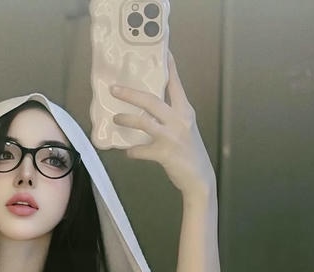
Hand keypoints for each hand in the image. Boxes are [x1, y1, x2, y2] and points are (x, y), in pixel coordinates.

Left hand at [110, 52, 214, 196]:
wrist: (199, 178)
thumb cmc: (189, 152)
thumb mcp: (184, 128)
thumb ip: (170, 117)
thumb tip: (146, 110)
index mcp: (185, 111)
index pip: (175, 84)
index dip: (169, 68)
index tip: (163, 52)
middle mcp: (179, 120)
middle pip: (151, 100)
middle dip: (130, 94)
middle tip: (114, 89)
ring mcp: (172, 136)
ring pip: (144, 122)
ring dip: (126, 119)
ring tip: (116, 118)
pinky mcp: (165, 153)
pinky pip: (141, 150)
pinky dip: (133, 151)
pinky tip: (129, 152)